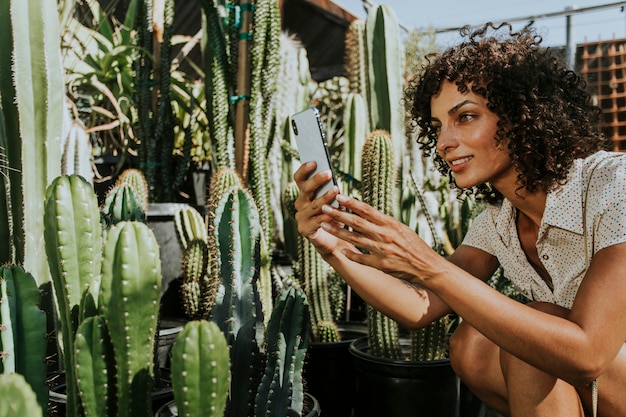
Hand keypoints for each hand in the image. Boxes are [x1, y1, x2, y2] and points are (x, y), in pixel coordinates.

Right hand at [293, 162, 346, 256]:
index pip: (299, 178)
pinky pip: (317, 221)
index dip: (304, 169)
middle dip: (316, 180)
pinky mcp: (304, 229)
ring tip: (336, 189)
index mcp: (305, 193)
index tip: (314, 161)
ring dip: (325, 197)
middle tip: (328, 173)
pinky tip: (336, 211)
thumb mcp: (335, 200)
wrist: (333, 239)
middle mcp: (300, 203)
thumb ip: (333, 190)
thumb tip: (336, 181)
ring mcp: (301, 217)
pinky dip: (328, 216)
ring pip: (314, 204)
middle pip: (305, 189)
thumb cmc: (334, 216)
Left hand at [319, 194, 440, 283]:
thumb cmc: (414, 246)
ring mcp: (382, 250)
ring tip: (324, 226)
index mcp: (390, 223)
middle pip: (356, 222)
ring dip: (337, 232)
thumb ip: (384, 222)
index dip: (351, 203)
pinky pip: (361, 258)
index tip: (338, 196)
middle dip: (338, 214)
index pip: (367, 210)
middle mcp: (385, 235)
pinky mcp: (381, 265)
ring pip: (354, 239)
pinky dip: (350, 254)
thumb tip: (367, 212)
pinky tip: (341, 251)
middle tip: (323, 208)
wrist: (427, 266)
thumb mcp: (401, 228)